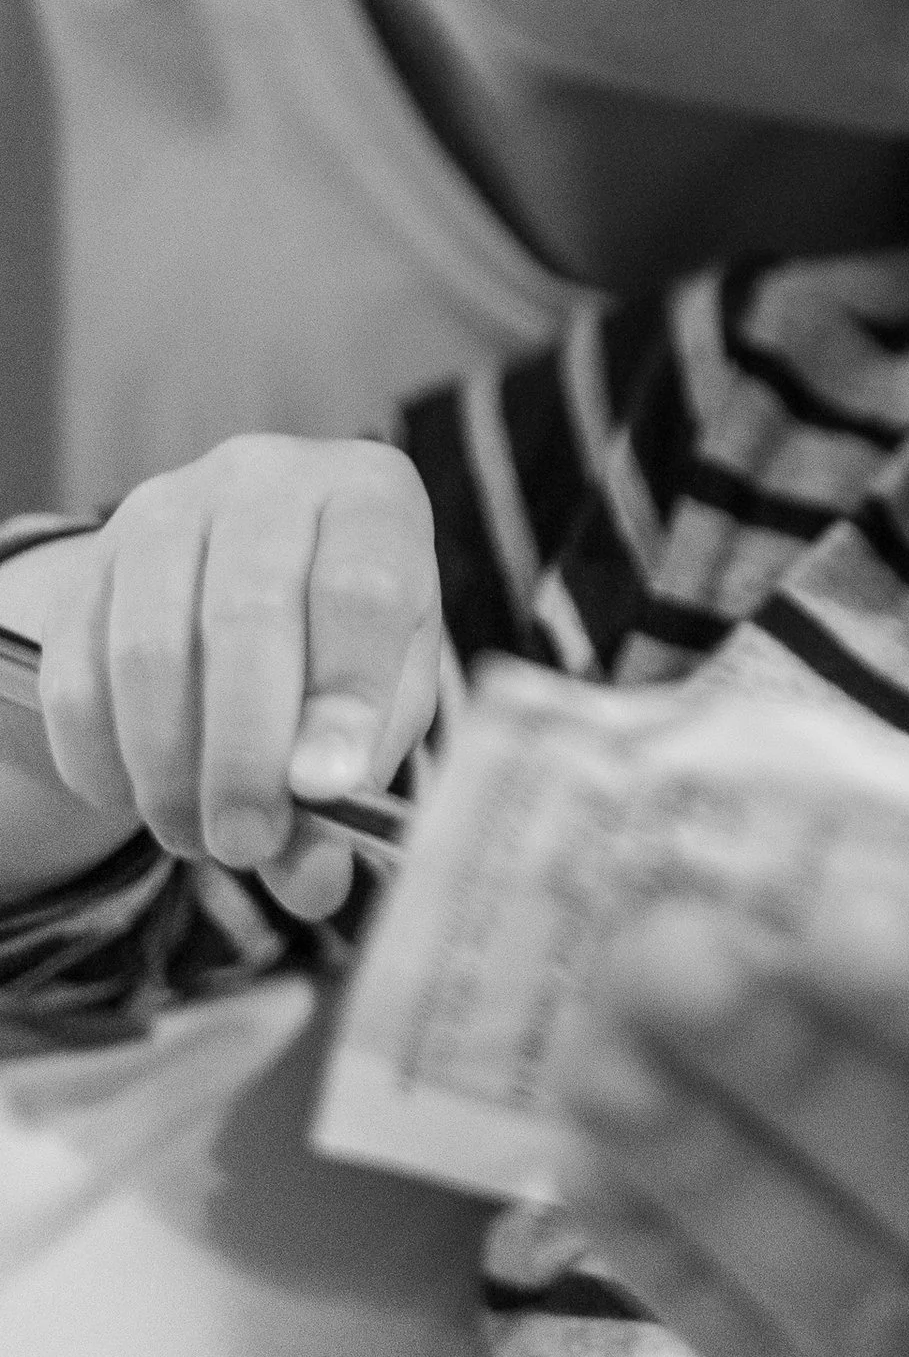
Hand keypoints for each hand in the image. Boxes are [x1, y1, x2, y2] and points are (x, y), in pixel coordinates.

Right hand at [15, 436, 440, 915]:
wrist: (259, 576)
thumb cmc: (346, 641)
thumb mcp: (384, 696)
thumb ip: (356, 776)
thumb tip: (309, 877)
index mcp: (370, 497)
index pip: (362, 587)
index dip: (346, 693)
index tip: (329, 788)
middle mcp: (267, 479)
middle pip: (247, 615)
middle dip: (244, 754)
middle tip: (248, 843)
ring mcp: (167, 508)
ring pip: (149, 647)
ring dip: (169, 769)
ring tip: (199, 837)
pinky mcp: (91, 559)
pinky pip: (76, 668)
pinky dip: (99, 754)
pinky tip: (132, 799)